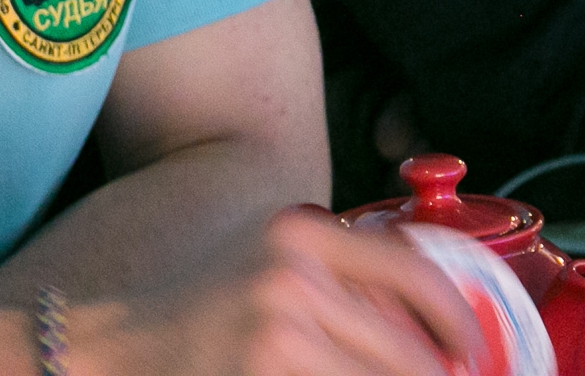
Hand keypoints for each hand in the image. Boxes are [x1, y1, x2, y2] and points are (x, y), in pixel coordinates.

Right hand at [88, 207, 477, 375]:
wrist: (111, 341)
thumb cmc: (198, 303)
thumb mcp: (268, 254)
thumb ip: (335, 265)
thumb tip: (425, 311)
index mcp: (301, 233)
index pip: (414, 271)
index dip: (458, 321)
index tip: (473, 347)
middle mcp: (293, 278)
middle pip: (410, 352)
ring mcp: (277, 337)